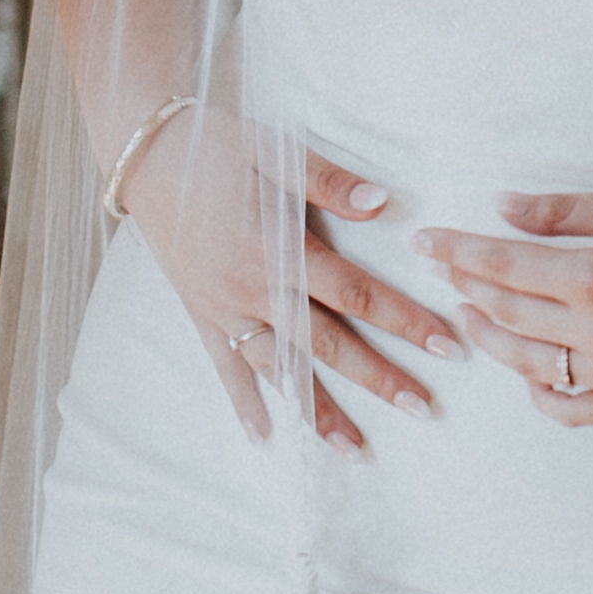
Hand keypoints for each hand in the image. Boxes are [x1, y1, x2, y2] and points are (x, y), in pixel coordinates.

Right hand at [118, 119, 454, 453]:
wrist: (146, 154)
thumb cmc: (219, 144)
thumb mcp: (277, 149)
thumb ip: (330, 182)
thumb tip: (385, 204)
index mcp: (280, 248)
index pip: (356, 294)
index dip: (404, 320)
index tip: (447, 346)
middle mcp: (254, 288)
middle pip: (327, 344)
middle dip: (378, 378)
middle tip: (423, 409)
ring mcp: (224, 308)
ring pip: (280, 369)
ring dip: (319, 410)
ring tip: (356, 449)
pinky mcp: (201, 313)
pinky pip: (224, 367)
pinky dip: (243, 403)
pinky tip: (264, 437)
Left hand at [416, 189, 592, 424]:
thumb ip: (563, 211)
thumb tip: (501, 207)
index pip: (503, 264)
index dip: (456, 252)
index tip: (424, 242)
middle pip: (506, 313)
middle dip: (467, 288)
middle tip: (447, 271)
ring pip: (526, 364)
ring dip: (490, 338)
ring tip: (472, 315)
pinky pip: (566, 409)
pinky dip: (538, 392)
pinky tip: (526, 369)